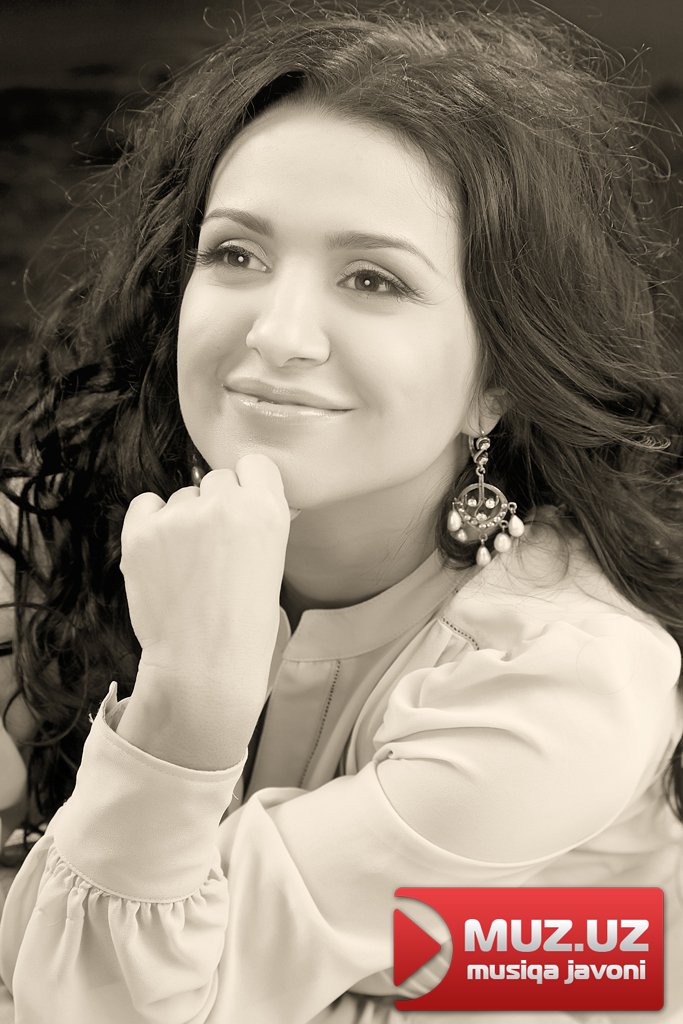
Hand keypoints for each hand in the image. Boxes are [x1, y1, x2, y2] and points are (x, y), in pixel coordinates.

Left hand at [117, 454, 290, 767]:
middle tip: (214, 549)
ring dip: (182, 520)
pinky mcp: (141, 532)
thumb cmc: (245, 624)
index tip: (242, 512)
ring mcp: (180, 517)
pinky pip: (145, 505)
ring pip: (181, 496)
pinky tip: (162, 556)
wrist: (204, 665)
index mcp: (267, 511)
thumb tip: (253, 496)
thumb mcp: (274, 563)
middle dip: (215, 506)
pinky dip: (150, 523)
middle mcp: (225, 505)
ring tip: (188, 566)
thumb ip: (263, 522)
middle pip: (216, 479)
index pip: (254, 464)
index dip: (247, 488)